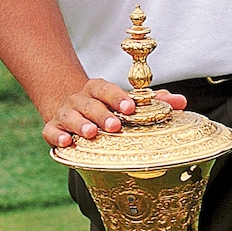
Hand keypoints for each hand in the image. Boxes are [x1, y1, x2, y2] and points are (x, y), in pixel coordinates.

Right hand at [44, 81, 186, 147]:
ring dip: (80, 124)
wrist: (68, 109)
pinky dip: (56, 136)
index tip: (130, 108)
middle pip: (89, 103)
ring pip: (70, 115)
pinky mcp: (53, 128)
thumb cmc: (105, 108)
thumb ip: (153, 102)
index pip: (105, 88)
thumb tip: (181, 102)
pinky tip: (65, 143)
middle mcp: (80, 99)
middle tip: (114, 126)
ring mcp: (65, 113)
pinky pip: (50, 130)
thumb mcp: (126, 102)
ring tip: (91, 134)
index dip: (117, 97)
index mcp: (98, 89)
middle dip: (101, 114)